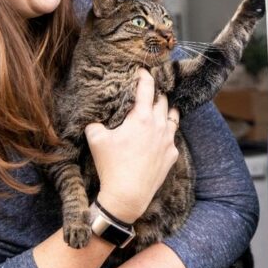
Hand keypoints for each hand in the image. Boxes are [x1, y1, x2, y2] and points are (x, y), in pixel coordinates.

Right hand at [85, 69, 179, 223]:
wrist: (127, 196)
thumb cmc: (111, 167)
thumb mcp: (95, 140)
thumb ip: (94, 122)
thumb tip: (94, 116)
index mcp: (141, 117)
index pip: (147, 87)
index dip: (144, 75)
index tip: (141, 70)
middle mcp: (159, 125)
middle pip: (162, 99)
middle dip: (154, 93)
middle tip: (146, 91)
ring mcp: (168, 140)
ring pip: (173, 116)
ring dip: (165, 110)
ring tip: (159, 108)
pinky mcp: (172, 155)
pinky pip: (173, 137)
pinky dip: (167, 131)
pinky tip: (161, 134)